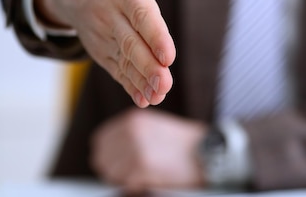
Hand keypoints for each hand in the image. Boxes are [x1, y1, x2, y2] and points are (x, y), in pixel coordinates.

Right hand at [34, 0, 174, 106]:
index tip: (168, 52)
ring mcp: (103, 34)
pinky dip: (130, 84)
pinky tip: (146, 98)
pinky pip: (116, 69)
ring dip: (141, 79)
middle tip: (166, 81)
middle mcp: (109, 13)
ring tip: (158, 94)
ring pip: (124, 60)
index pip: (140, 11)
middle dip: (148, 64)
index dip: (153, 32)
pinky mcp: (102, 49)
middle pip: (131, 42)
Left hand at [91, 109, 206, 191]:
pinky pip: (125, 183)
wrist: (205, 151)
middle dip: (112, 168)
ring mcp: (135, 150)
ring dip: (122, 178)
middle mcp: (130, 132)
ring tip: (141, 175)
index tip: (115, 161)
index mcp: (132, 120)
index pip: (100, 140)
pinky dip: (134, 185)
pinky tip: (148, 179)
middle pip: (102, 158)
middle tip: (129, 172)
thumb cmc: (182, 143)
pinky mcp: (142, 168)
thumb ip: (129, 134)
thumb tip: (108, 150)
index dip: (107, 154)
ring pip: (110, 173)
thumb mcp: (153, 126)